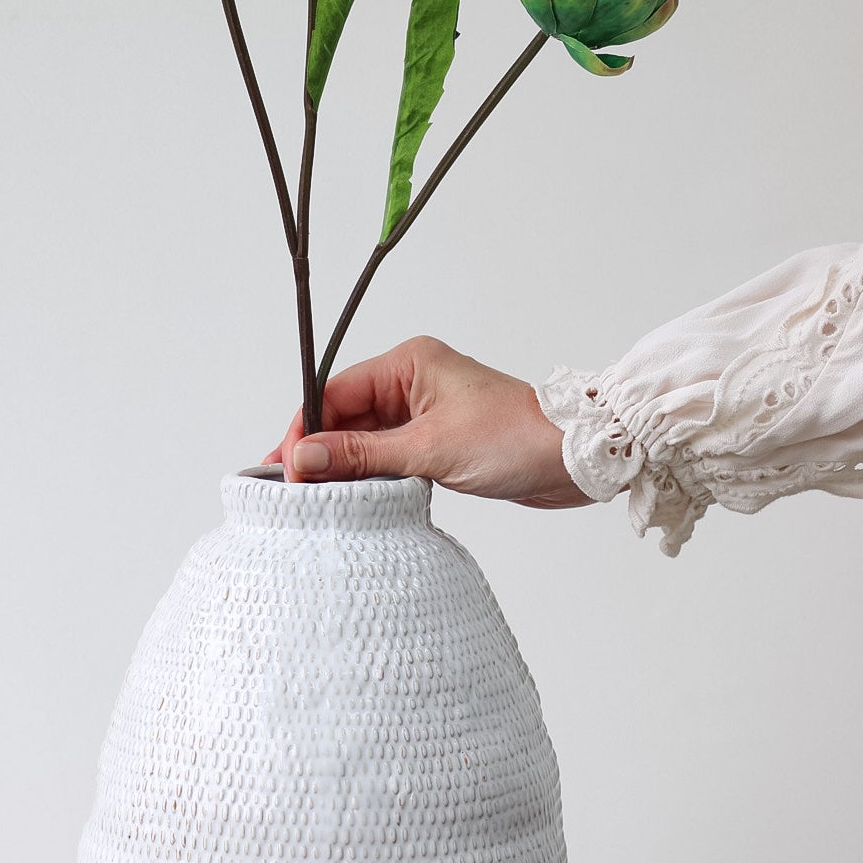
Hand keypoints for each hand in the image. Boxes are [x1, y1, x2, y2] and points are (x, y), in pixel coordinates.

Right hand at [265, 336, 592, 508]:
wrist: (576, 460)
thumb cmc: (515, 438)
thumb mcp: (428, 449)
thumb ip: (362, 455)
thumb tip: (304, 458)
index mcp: (409, 364)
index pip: (335, 392)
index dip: (306, 430)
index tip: (286, 467)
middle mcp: (413, 382)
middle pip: (345, 416)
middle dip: (319, 451)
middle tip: (293, 490)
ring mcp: (425, 413)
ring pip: (365, 440)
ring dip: (344, 467)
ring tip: (316, 499)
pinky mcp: (438, 442)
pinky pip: (388, 457)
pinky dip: (370, 477)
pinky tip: (353, 499)